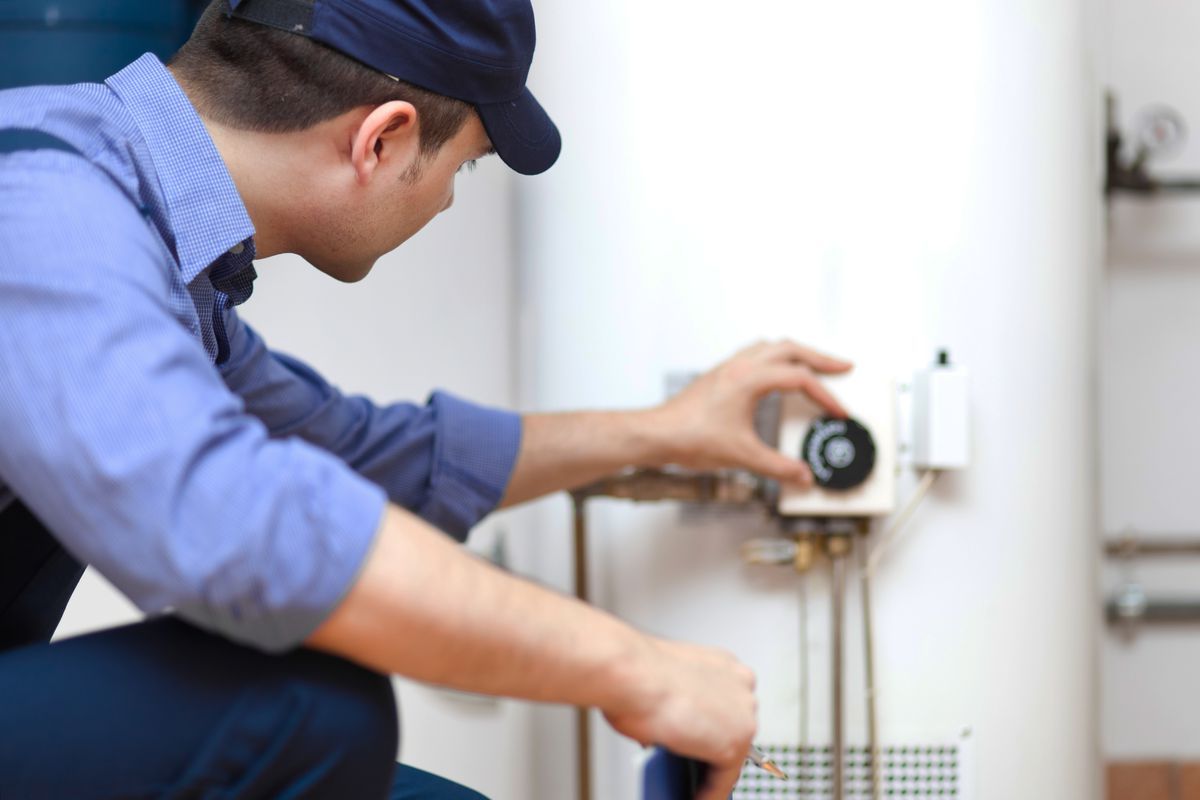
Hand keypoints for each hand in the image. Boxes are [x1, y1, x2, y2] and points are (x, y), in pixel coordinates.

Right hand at [604, 638, 757, 799]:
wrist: (631, 673)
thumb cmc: (636, 671)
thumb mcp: (663, 684)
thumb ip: (678, 705)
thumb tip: (669, 729)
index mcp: (723, 665)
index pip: (726, 704)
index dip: (711, 726)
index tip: (701, 741)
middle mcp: (740, 684)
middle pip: (732, 727)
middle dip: (712, 746)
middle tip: (692, 765)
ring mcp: (742, 715)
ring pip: (731, 754)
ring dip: (710, 771)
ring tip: (691, 784)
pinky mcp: (735, 745)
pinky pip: (724, 780)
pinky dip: (709, 793)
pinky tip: (695, 797)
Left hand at [652, 340, 852, 485]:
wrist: (656, 434)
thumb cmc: (689, 438)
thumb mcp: (742, 456)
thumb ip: (778, 467)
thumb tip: (802, 475)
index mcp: (749, 379)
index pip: (799, 379)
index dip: (825, 396)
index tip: (838, 412)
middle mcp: (739, 366)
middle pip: (790, 349)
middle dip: (820, 358)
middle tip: (843, 367)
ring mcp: (727, 367)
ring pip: (771, 346)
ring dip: (796, 353)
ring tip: (814, 365)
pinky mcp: (719, 375)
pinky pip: (754, 354)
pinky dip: (775, 358)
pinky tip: (777, 373)